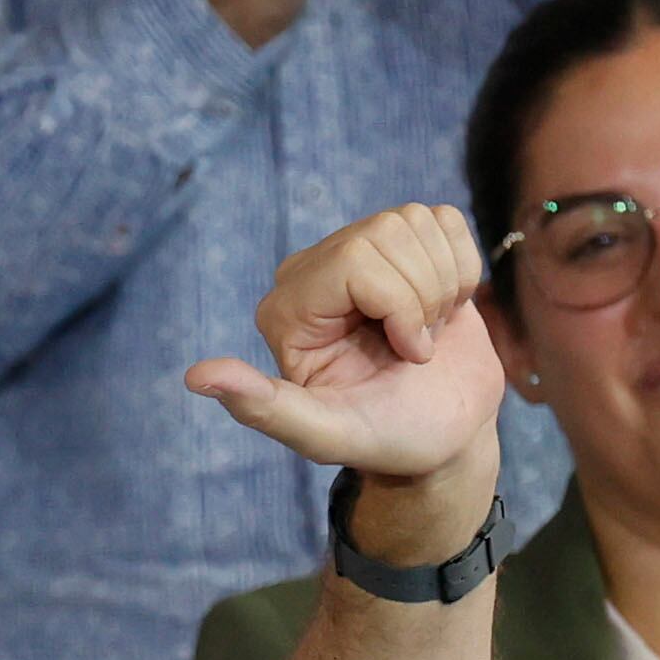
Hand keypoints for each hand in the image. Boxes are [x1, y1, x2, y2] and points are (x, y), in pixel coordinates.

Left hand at [185, 203, 504, 486]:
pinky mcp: (411, 245)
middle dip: (423, 297)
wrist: (445, 435)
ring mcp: (365, 251)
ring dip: (444, 285)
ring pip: (416, 221)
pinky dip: (463, 269)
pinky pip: (445, 220)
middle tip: (417, 350)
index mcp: (287, 309)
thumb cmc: (386, 439)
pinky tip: (444, 310)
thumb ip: (264, 408)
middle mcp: (318, 271)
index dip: (399, 303)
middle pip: (387, 233)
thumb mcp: (323, 434)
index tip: (408, 356)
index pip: (355, 259)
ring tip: (428, 332)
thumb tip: (196, 378)